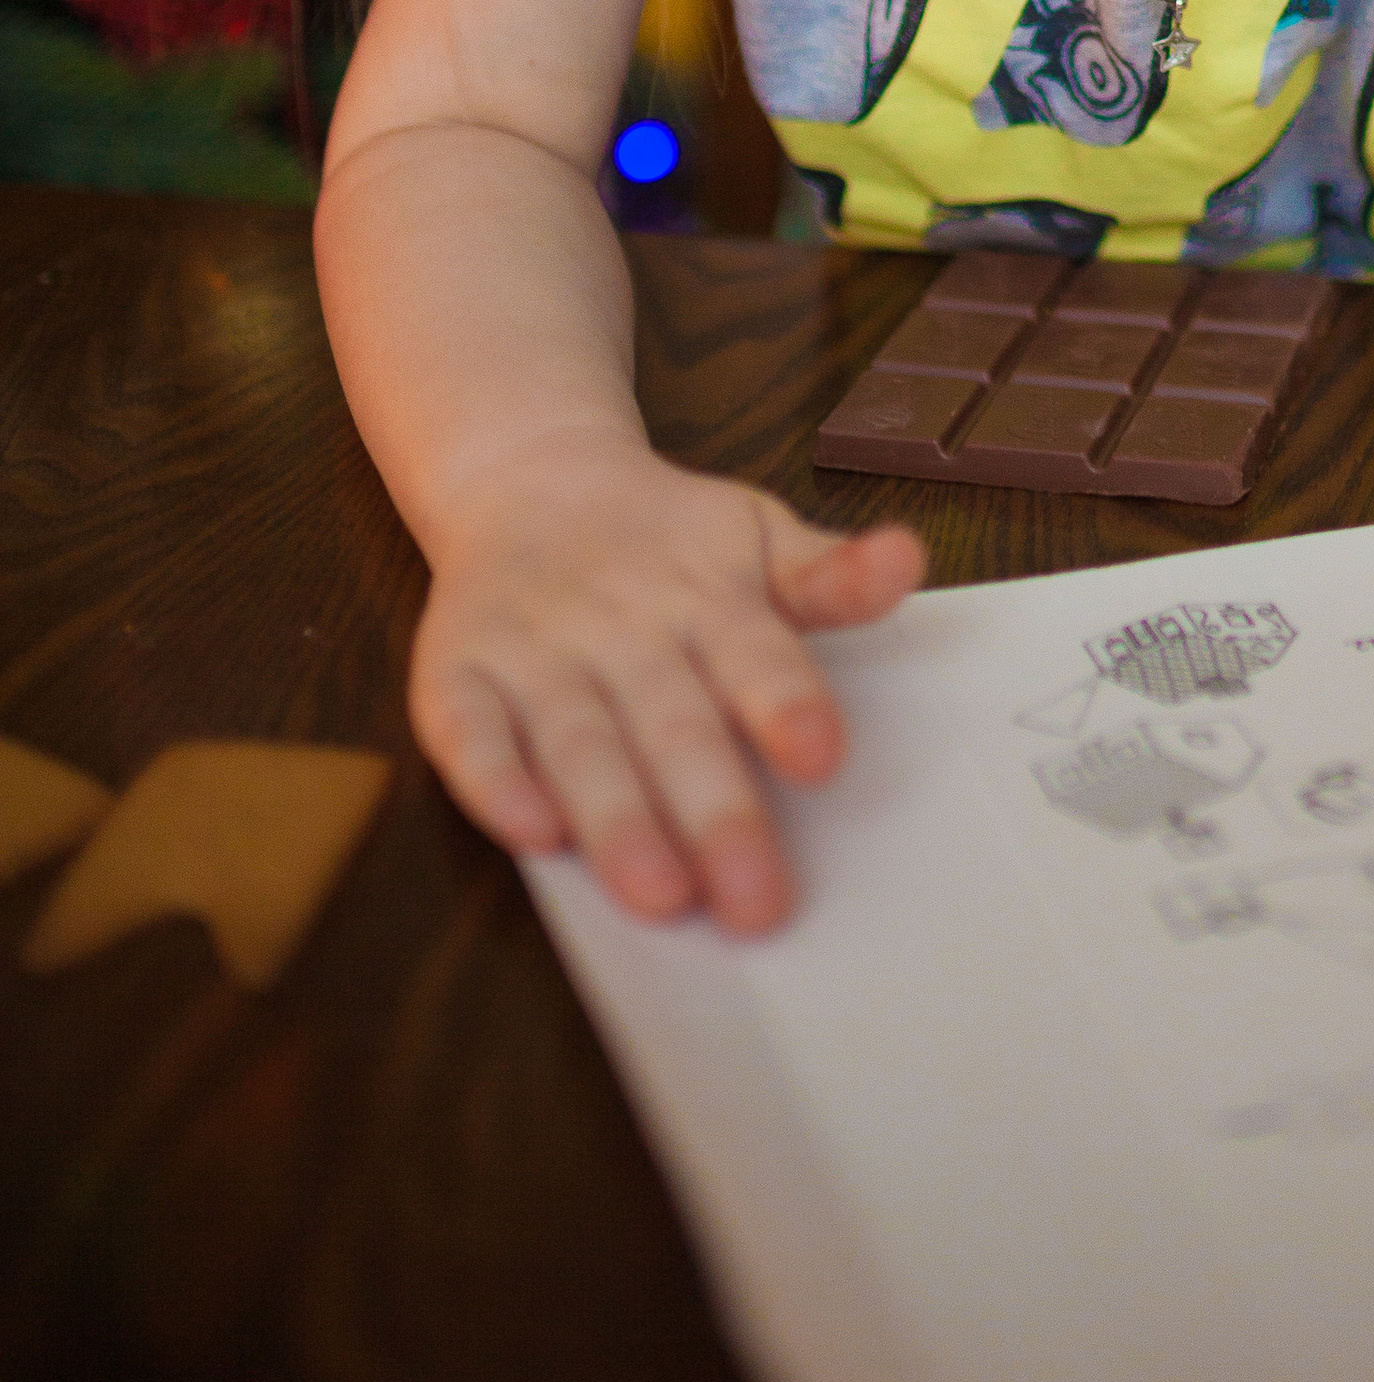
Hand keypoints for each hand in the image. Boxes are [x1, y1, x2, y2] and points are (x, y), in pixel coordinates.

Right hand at [408, 438, 924, 934]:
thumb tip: (908, 560)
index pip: (755, 652)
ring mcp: (535, 651)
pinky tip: (534, 835)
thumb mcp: (758, 538)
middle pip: (673, 721)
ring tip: (659, 893)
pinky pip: (468, 732)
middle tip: (755, 898)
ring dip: (616, 816)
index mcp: (706, 593)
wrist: (534, 483)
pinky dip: (495, 783)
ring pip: (577, 742)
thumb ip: (831, 575)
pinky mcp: (457, 674)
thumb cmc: (668, 541)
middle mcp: (621, 625)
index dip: (785, 703)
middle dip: (714, 809)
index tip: (824, 758)